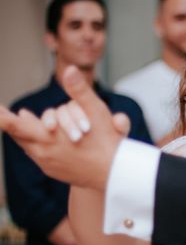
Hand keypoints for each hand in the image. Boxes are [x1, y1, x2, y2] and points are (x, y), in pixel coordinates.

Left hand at [0, 66, 122, 189]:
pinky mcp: (54, 171)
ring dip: (24, 131)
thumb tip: (70, 69)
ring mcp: (48, 164)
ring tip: (22, 117)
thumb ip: (80, 90)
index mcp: (48, 138)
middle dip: (8, 121)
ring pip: (28, 144)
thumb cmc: (107, 144)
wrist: (116, 175)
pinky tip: (42, 137)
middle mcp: (43, 153)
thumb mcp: (96, 112)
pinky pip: (39, 155)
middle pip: (19, 134)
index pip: (15, 126)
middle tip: (0, 113)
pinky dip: (36, 143)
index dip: (2, 119)